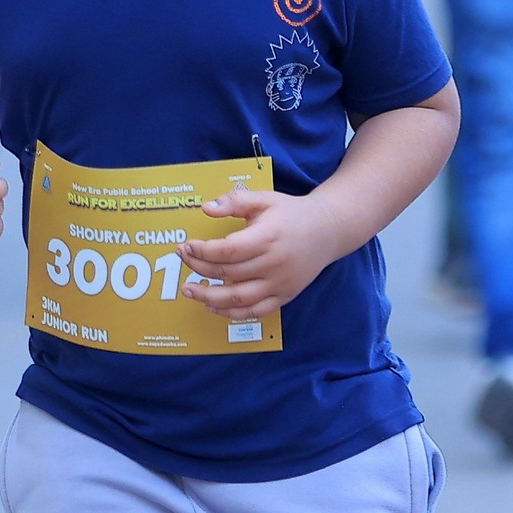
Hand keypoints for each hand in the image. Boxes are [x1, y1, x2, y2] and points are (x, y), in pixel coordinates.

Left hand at [179, 187, 335, 319]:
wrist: (328, 231)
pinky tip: (213, 306)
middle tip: (183, 261)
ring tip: (190, 290)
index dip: (202, 251)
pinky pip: (255, 312)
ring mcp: (280, 284)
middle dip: (199, 268)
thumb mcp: (265, 199)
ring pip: (238, 299)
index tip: (186, 247)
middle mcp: (274, 264)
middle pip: (228, 273)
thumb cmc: (292, 213)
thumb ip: (235, 201)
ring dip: (209, 297)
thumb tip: (206, 208)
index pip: (227, 251)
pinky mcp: (284, 296)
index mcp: (267, 237)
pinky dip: (232, 314)